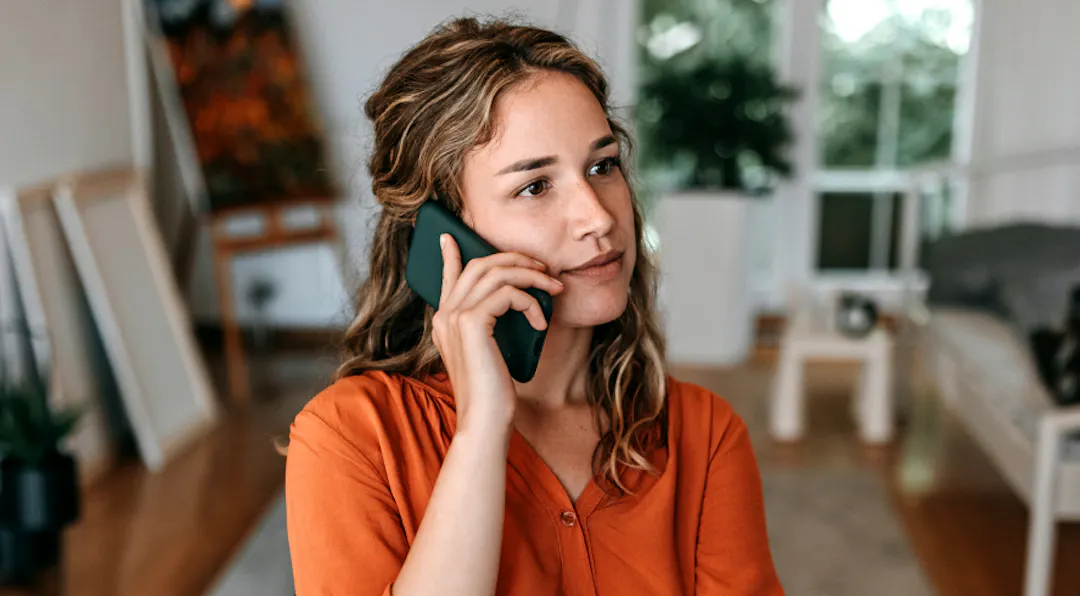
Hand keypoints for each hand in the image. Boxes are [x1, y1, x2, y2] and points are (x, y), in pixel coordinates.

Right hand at [431, 233, 564, 433]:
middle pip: (479, 265)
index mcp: (444, 321)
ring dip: (531, 275)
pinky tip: (541, 321)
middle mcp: (444, 315)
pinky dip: (531, 302)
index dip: (450, 254)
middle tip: (542, 267)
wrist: (485, 420)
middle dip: (515, 259)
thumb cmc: (493, 392)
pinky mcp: (471, 324)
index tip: (451, 236)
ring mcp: (454, 317)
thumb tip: (513, 298)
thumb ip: (490, 324)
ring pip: (495, 272)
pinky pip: (507, 294)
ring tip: (553, 286)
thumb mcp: (490, 351)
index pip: (448, 276)